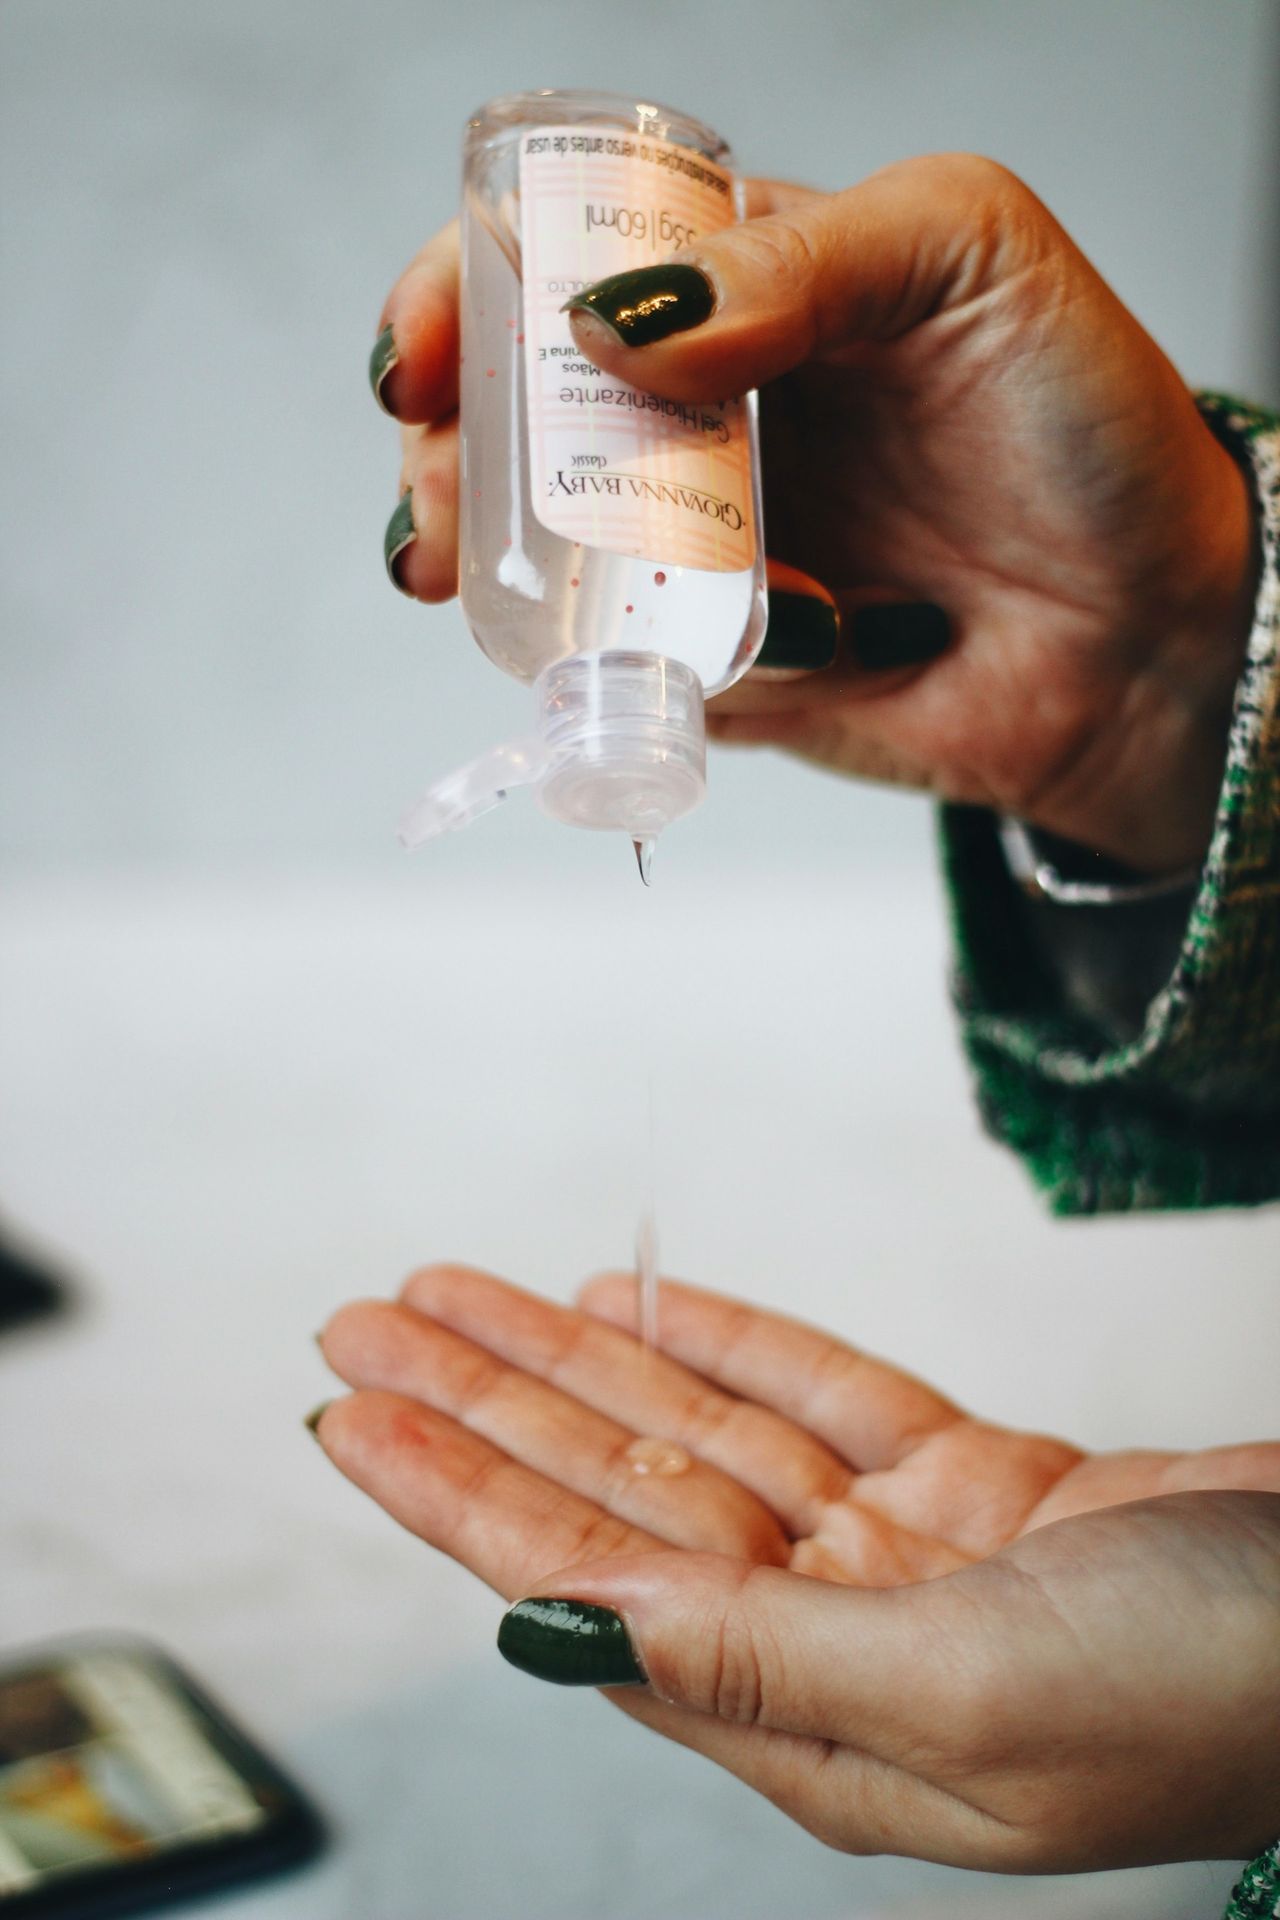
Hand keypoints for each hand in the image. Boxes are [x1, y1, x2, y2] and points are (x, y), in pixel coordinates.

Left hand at [313, 1267, 1279, 1870]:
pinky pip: (818, 1396)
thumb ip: (757, 1657)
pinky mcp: (974, 1483)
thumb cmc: (1214, 1691)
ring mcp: (903, 1556)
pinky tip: (636, 1300)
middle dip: (487, 1403)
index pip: (584, 1591)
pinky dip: (726, 1339)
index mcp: (813, 1724)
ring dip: (581, 1355)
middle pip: (617, 1496)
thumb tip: (564, 1630)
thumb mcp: (970, 1689)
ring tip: (464, 1290)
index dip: (457, 1497)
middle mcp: (835, 1639)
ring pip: (701, 1433)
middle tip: (371, 1319)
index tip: (355, 1418)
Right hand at [373, 155, 1256, 873]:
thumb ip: (795, 264)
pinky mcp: (723, 664)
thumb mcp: (962, 256)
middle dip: (446, 455)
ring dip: (512, 571)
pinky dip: (666, 664)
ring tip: (537, 584)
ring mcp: (704, 547)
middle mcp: (704, 415)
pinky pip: (637, 668)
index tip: (423, 356)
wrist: (1153, 636)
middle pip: (513, 419)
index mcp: (745, 288)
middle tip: (437, 504)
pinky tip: (792, 644)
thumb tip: (612, 324)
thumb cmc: (1085, 425)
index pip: (561, 261)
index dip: (465, 294)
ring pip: (544, 554)